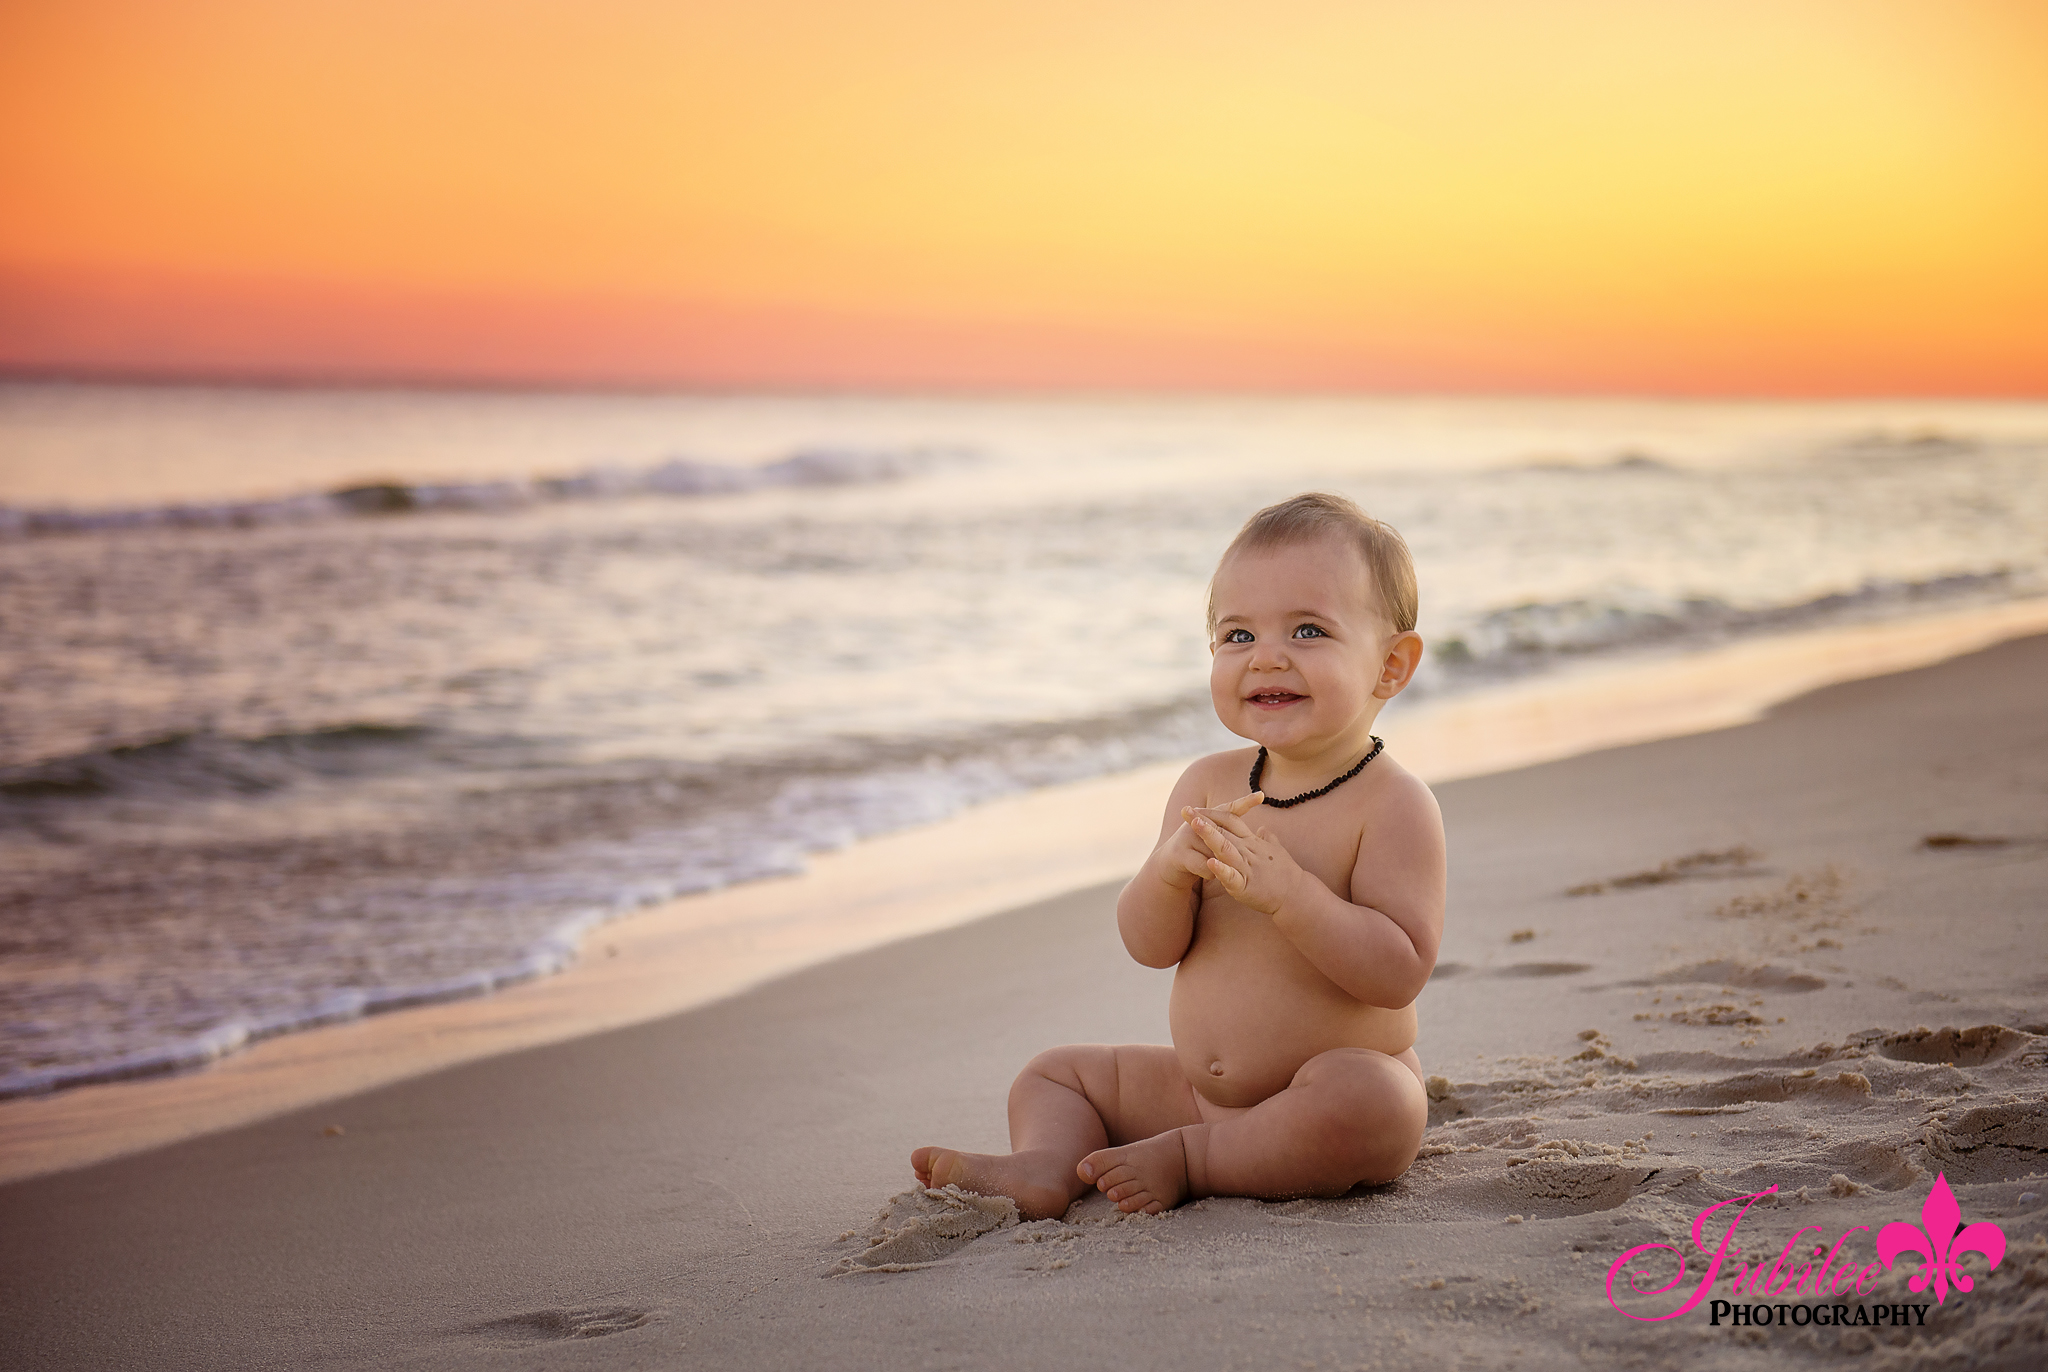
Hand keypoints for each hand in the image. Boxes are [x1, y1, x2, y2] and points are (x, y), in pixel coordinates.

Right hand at [1152, 791, 1265, 890]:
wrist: (1170, 865)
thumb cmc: (1198, 850)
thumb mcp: (1213, 839)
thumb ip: (1232, 831)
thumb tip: (1263, 830)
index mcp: (1208, 817)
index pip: (1230, 809)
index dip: (1245, 802)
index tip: (1261, 795)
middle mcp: (1196, 823)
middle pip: (1221, 831)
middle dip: (1231, 844)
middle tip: (1241, 854)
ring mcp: (1187, 838)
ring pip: (1214, 852)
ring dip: (1220, 863)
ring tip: (1216, 866)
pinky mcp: (1180, 855)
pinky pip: (1205, 866)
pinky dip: (1211, 874)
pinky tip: (1210, 874)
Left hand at [1184, 799, 1302, 916]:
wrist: (1297, 895)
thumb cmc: (1286, 873)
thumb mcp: (1277, 850)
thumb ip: (1268, 838)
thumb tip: (1263, 829)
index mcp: (1252, 842)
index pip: (1231, 821)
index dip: (1213, 813)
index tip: (1196, 808)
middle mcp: (1248, 851)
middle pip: (1224, 831)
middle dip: (1204, 821)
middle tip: (1186, 810)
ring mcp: (1247, 868)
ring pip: (1225, 849)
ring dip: (1209, 836)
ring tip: (1194, 825)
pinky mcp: (1246, 887)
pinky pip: (1232, 877)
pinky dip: (1221, 870)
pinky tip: (1210, 863)